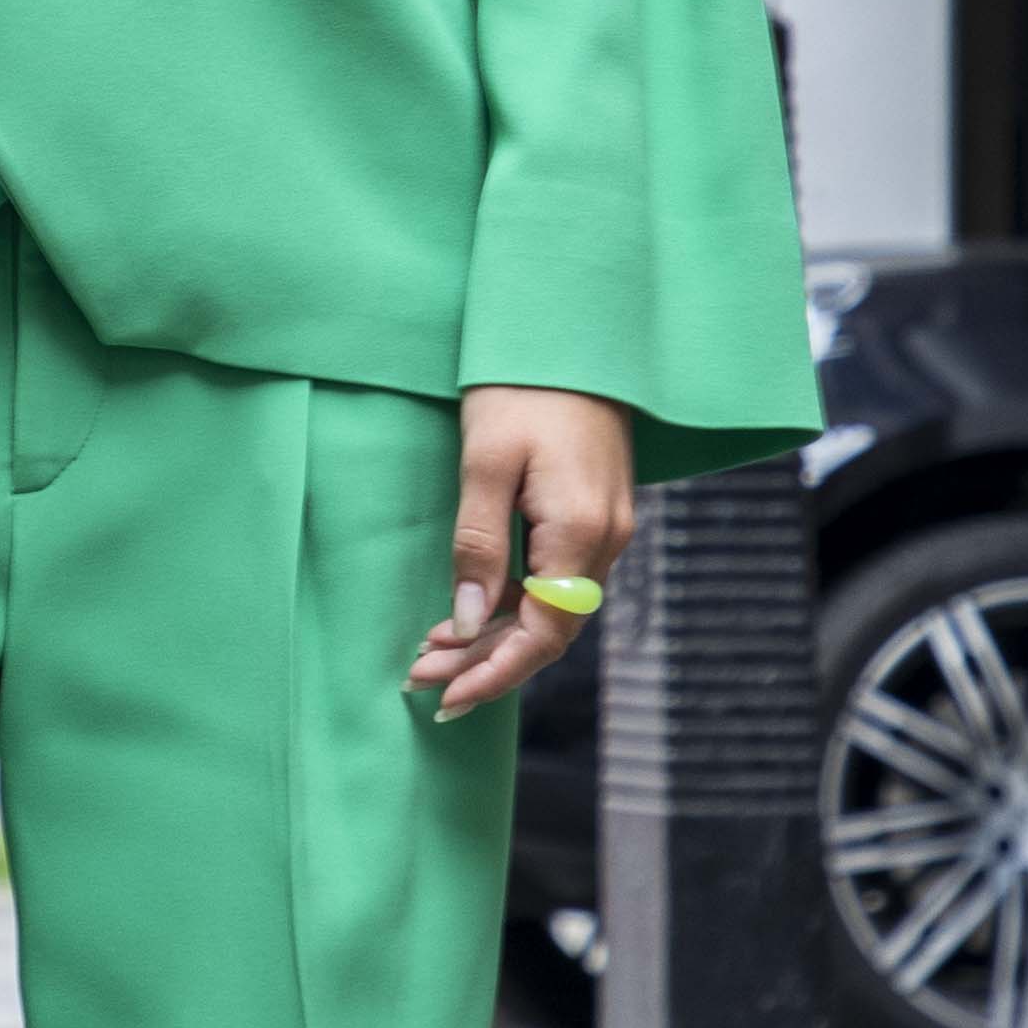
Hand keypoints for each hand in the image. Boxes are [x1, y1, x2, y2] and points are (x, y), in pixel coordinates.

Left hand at [408, 390, 636, 727]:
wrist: (574, 330)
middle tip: (418, 677)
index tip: (444, 697)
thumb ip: (479, 546)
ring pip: (552, 610)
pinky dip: (515, 605)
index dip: (493, 673)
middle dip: (483, 661)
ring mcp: (608, 528)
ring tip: (432, 651)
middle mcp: (607, 541)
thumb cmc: (524, 387)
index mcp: (581, 533)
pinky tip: (473, 609)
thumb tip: (465, 621)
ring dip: (495, 636)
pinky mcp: (597, 514)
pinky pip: (558, 581)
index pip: (543, 635)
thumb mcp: (486, 463)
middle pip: (548, 632)